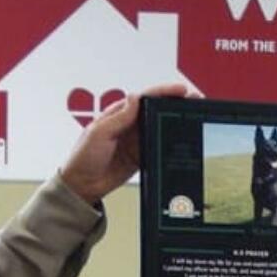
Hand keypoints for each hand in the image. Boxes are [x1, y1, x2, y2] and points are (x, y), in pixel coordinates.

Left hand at [59, 82, 189, 203]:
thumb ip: (119, 117)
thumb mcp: (99, 133)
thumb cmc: (83, 157)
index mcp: (118, 113)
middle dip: (176, 104)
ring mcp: (136, 140)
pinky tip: (182, 140)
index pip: (145, 97)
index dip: (164, 92)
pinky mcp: (140, 156)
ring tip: (192, 117)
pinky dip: (170, 143)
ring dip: (176, 122)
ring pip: (161, 126)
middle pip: (157, 109)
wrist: (82, 185)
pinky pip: (158, 146)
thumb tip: (135, 99)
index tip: (181, 91)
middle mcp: (129, 124)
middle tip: (194, 101)